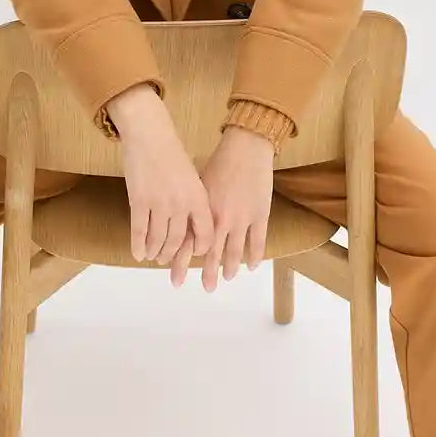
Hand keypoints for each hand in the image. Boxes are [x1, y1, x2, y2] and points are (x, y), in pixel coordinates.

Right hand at [114, 93, 215, 273]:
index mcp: (198, 197)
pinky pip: (139, 232)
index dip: (201, 249)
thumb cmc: (171, 154)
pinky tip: (137, 254)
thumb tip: (192, 227)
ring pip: (157, 239)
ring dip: (154, 251)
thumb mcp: (191, 178)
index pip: (205, 234)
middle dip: (171, 254)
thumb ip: (193, 202)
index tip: (195, 254)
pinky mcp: (139, 201)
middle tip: (166, 259)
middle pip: (178, 241)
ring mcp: (159, 203)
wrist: (149, 134)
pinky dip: (138, 246)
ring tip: (152, 256)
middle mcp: (181, 203)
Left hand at [170, 126, 275, 291]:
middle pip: (211, 254)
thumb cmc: (220, 162)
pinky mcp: (260, 215)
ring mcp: (242, 219)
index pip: (188, 244)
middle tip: (205, 289)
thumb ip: (193, 208)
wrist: (247, 147)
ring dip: (230, 268)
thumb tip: (182, 226)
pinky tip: (251, 267)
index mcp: (202, 211)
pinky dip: (254, 256)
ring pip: (234, 252)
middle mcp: (220, 219)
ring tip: (227, 279)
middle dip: (206, 273)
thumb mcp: (199, 185)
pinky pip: (257, 242)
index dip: (181, 262)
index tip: (175, 278)